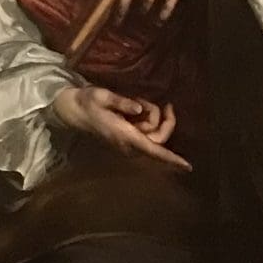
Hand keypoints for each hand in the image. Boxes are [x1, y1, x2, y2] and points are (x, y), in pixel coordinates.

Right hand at [51, 83, 191, 170]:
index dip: (170, 158)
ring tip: (138, 102)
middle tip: (167, 103)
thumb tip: (140, 109)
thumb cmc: (88, 102)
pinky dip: (148, 120)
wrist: (74, 111)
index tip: (188, 166)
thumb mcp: (102, 96)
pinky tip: (137, 109)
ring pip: (155, 134)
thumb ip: (122, 102)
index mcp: (124, 135)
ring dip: (154, 117)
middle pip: (160, 138)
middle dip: (166, 121)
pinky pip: (148, 133)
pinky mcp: (130, 140)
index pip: (152, 149)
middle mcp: (129, 144)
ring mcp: (129, 144)